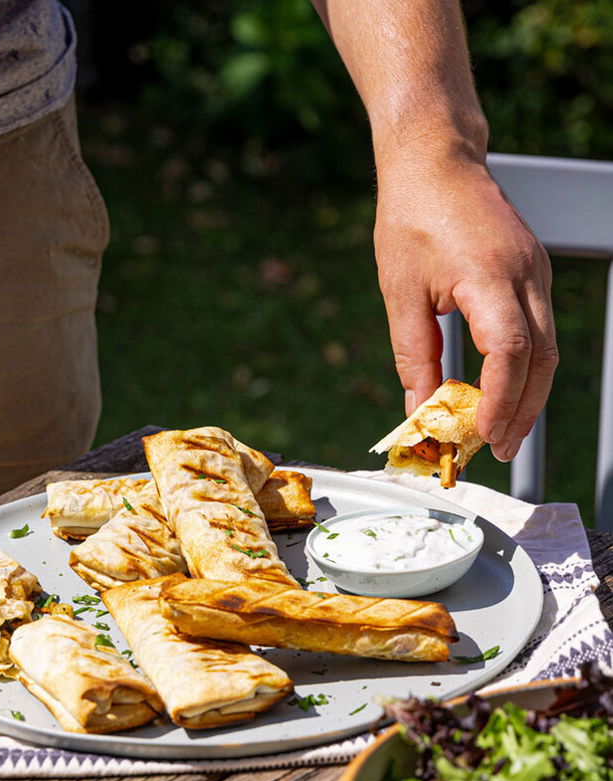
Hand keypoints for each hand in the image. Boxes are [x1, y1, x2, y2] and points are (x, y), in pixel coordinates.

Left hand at [373, 148, 557, 461]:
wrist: (435, 161)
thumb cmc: (411, 217)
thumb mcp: (400, 292)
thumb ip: (414, 355)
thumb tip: (419, 408)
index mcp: (489, 276)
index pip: (509, 352)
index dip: (499, 400)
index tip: (482, 436)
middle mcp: (526, 275)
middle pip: (540, 359)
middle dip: (521, 411)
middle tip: (498, 450)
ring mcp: (537, 273)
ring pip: (547, 348)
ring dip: (528, 395)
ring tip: (502, 433)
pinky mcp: (534, 274)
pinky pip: (540, 330)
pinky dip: (526, 368)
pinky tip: (503, 390)